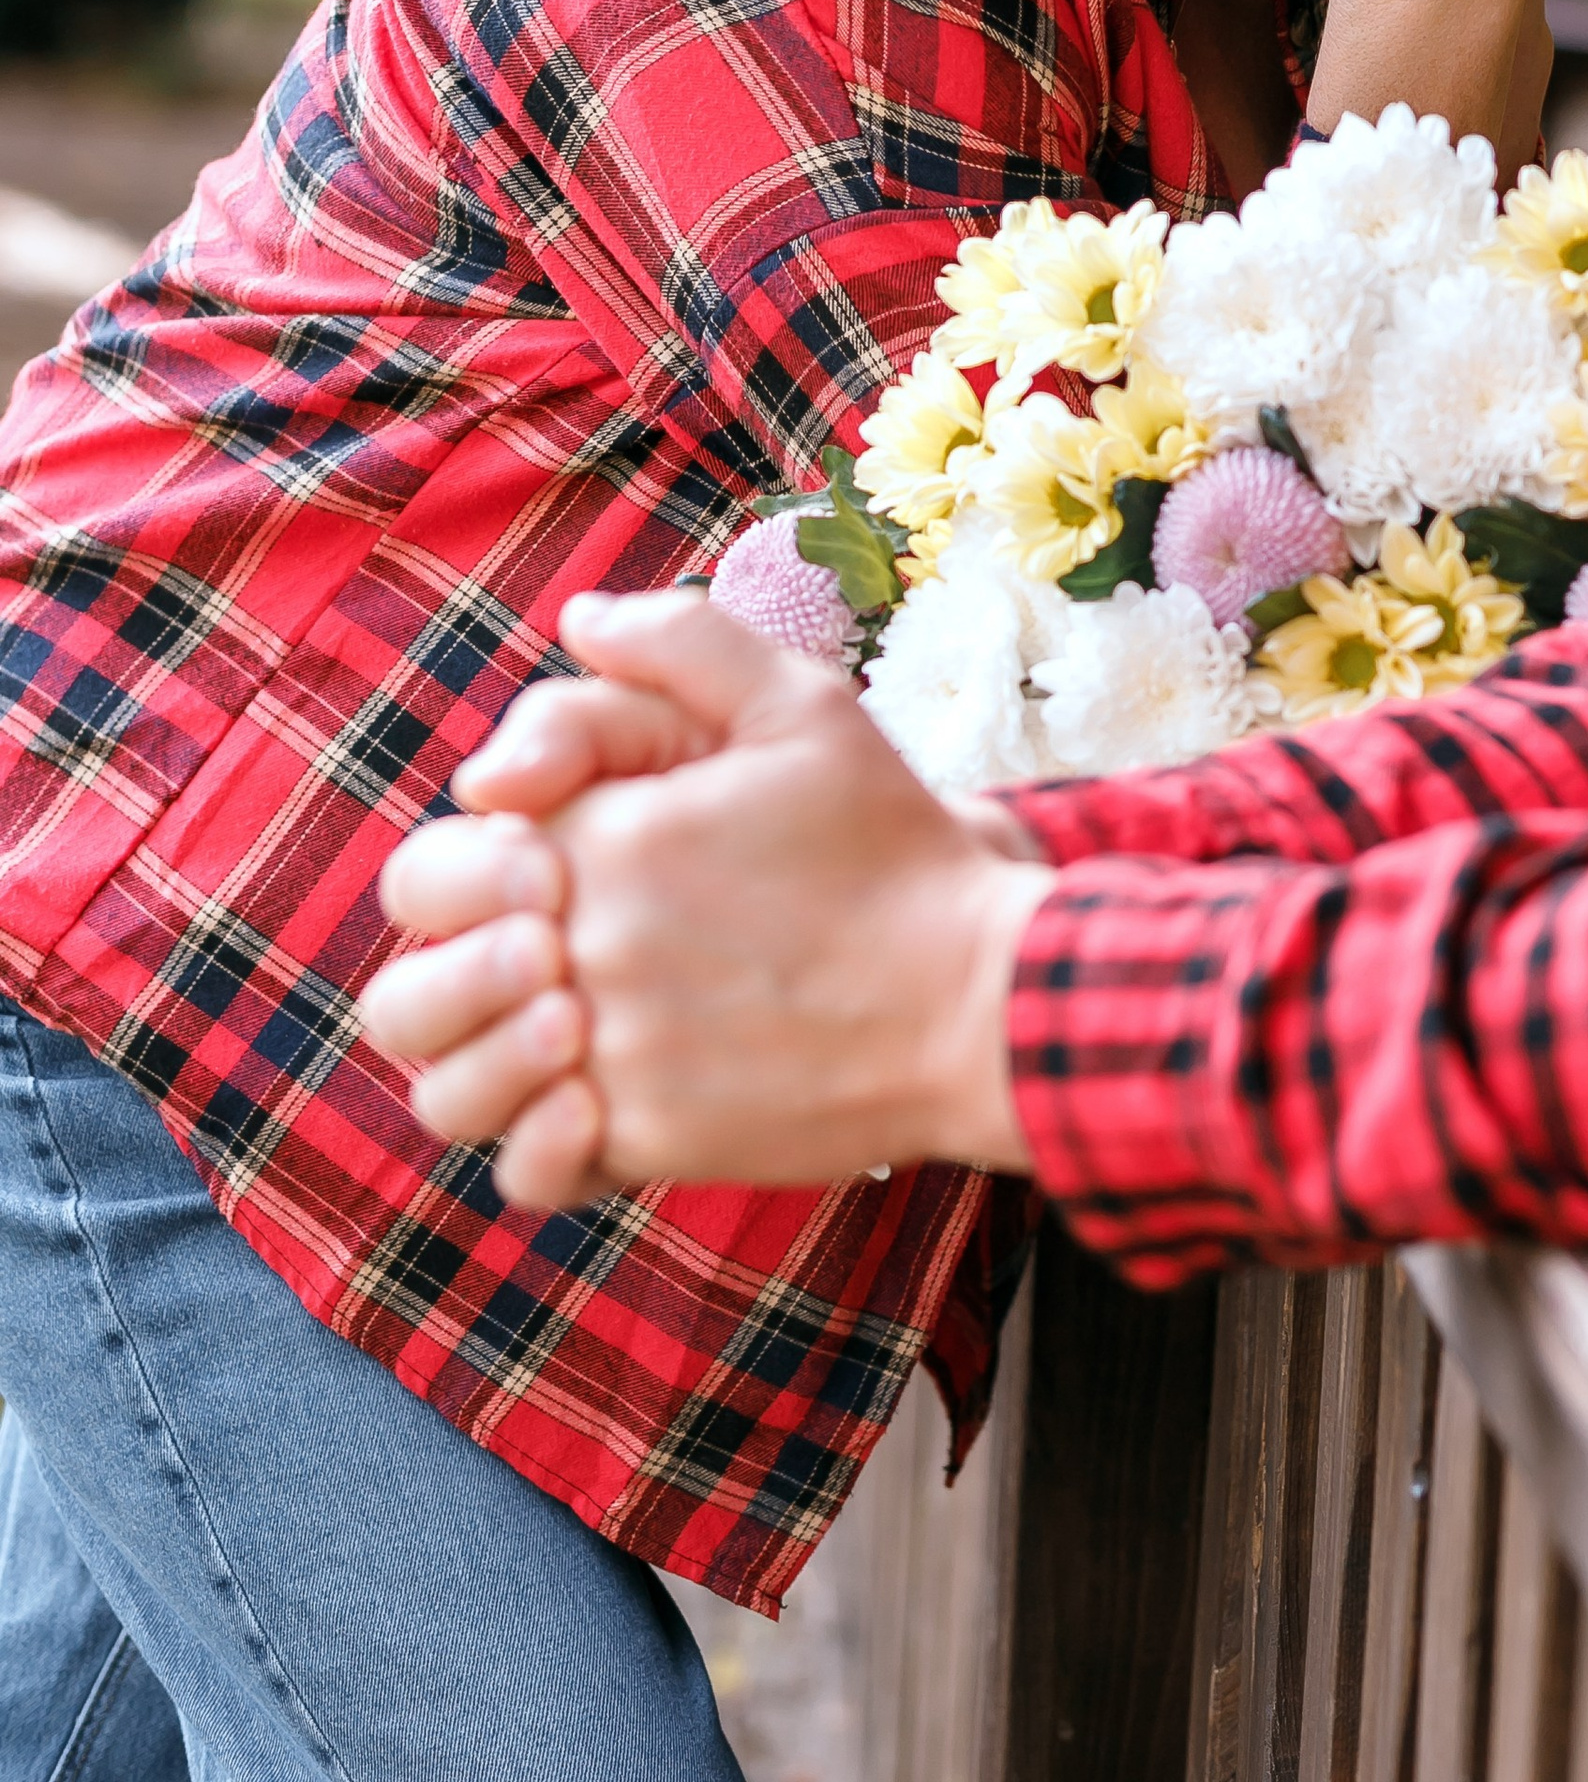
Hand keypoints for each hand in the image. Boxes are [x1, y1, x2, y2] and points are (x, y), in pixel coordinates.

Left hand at [361, 595, 1055, 1210]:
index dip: (461, 877)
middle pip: (406, 1001)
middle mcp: (587, 952)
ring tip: (556, 1047)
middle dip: (446, 984)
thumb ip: (681, 642)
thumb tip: (577, 619)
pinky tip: (593, 1111)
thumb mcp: (803, 704)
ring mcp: (614, 1059)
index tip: (537, 877)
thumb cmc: (888, 845)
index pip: (426, 875)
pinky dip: (541, 1152)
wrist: (975, 995)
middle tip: (535, 972)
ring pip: (450, 1097)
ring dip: (480, 1072)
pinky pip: (530, 1174)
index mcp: (602, 839)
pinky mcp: (655, 1141)